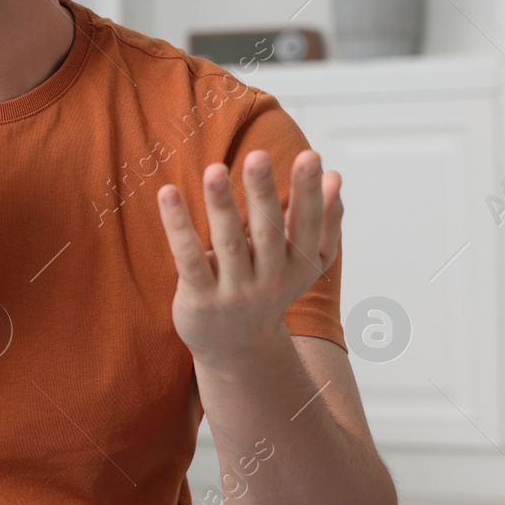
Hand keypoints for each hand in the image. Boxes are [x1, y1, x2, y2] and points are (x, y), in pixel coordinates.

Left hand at [157, 149, 341, 365]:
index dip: (309, 192)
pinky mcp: (200, 298)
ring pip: (228, 243)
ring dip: (221, 205)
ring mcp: (234, 291)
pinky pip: (188, 258)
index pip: (307, 224)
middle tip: (258, 155)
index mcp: (299, 265)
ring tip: (214, 170)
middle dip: (264, 193)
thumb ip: (321, 220)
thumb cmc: (268, 289)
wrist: (238, 349)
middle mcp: (270, 279)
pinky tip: (168, 194)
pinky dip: (178, 226)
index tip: (310, 156)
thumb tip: (335, 176)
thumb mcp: (302, 262)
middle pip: (268, 232)